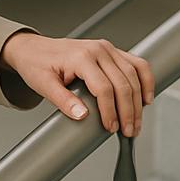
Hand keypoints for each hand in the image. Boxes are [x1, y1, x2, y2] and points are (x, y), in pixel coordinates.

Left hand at [1, 31, 154, 136]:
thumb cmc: (37, 64)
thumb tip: (82, 115)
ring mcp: (107, 49)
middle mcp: (98, 50)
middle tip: (129, 131)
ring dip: (139, 100)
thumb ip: (63, 101)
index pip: (104, 88)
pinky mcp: (112, 51)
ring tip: (136, 121)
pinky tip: (146, 98)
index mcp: (81, 57)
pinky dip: (145, 80)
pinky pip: (137, 64)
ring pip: (134, 74)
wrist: (33, 49)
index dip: (110, 111)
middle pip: (123, 83)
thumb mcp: (43, 85)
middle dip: (129, 111)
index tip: (111, 128)